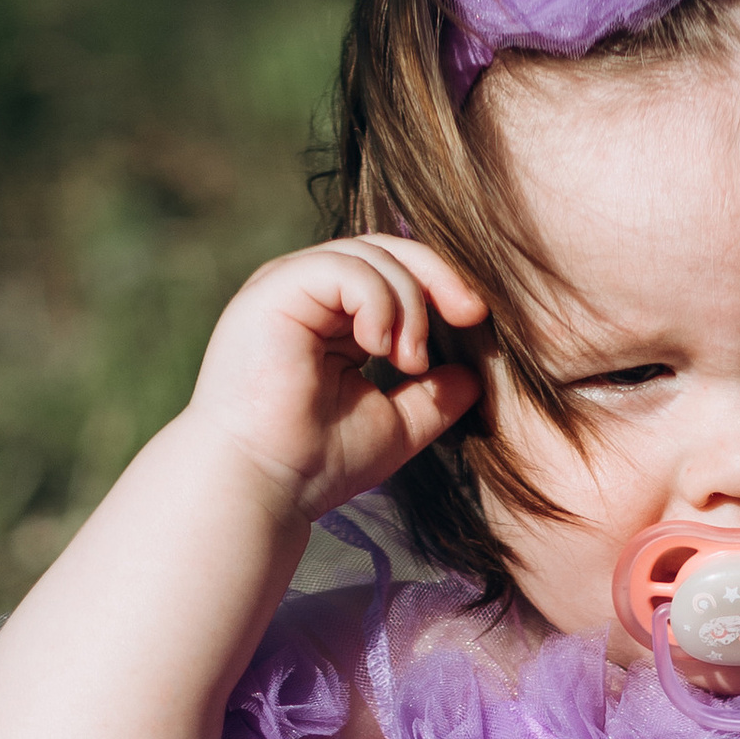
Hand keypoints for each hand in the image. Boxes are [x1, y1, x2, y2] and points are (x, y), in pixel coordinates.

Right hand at [185, 234, 489, 526]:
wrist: (263, 488)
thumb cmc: (315, 466)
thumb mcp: (394, 426)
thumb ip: (431, 397)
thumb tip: (476, 375)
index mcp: (328, 317)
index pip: (391, 273)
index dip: (438, 286)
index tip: (475, 318)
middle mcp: (303, 294)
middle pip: (384, 250)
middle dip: (436, 276)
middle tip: (471, 313)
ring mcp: (285, 288)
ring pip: (369, 255)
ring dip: (408, 303)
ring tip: (409, 361)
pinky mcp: (273, 291)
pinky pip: (343, 268)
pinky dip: (378, 300)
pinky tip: (382, 347)